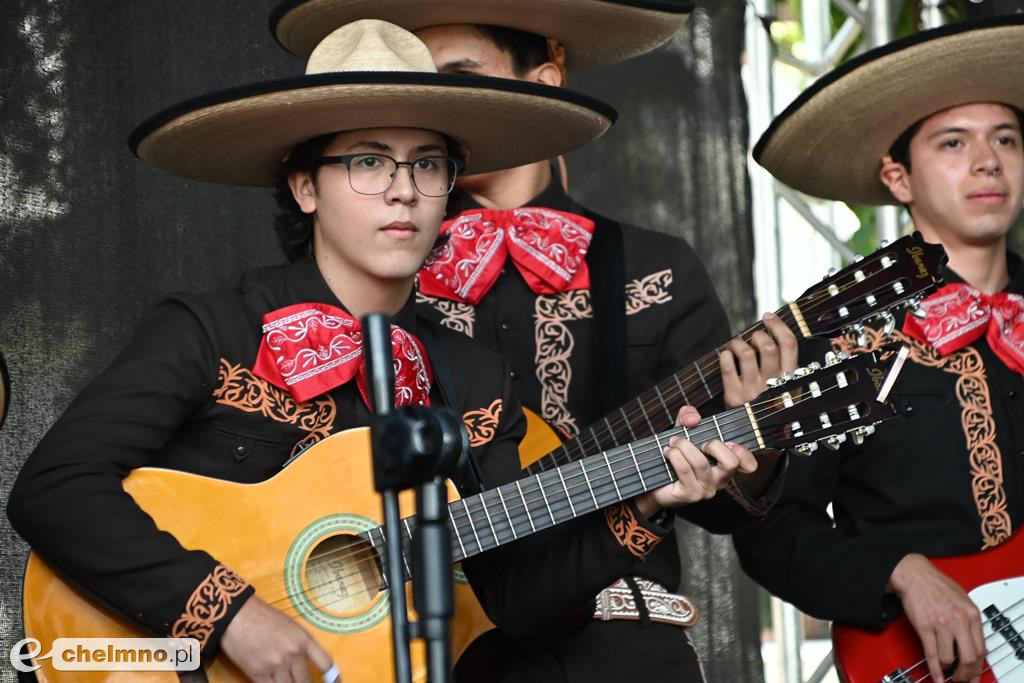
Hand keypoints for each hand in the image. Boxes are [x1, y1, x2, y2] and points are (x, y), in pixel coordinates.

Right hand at [221, 595, 336, 682]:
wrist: (236, 615)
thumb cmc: (263, 617)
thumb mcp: (290, 625)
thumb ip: (300, 644)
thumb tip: (305, 663)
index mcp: (303, 639)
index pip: (325, 663)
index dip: (333, 676)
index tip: (336, 682)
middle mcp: (292, 653)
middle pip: (305, 681)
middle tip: (302, 682)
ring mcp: (275, 665)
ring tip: (288, 682)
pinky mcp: (257, 673)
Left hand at [635, 406, 756, 515]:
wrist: (654, 483)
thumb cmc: (675, 457)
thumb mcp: (684, 431)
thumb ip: (689, 417)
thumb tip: (693, 419)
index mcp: (725, 465)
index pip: (749, 464)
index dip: (744, 452)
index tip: (727, 442)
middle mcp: (720, 480)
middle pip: (731, 462)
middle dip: (713, 445)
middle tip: (699, 443)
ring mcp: (706, 490)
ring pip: (701, 462)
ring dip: (683, 446)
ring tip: (673, 443)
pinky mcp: (690, 495)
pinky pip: (684, 469)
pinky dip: (673, 455)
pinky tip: (667, 452)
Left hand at [720, 312, 798, 407]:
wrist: (761, 442)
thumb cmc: (774, 410)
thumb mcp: (789, 391)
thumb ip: (785, 368)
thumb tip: (773, 337)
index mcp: (791, 380)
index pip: (790, 345)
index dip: (778, 326)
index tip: (769, 317)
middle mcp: (773, 384)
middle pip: (767, 346)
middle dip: (757, 334)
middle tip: (752, 337)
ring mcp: (753, 391)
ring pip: (746, 354)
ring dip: (738, 343)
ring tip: (736, 345)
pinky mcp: (734, 397)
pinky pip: (727, 368)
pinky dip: (724, 356)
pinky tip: (725, 356)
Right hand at [888, 554, 984, 682]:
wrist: (915, 575)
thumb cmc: (937, 584)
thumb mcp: (963, 600)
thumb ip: (970, 621)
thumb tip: (975, 642)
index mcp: (972, 614)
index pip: (982, 649)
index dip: (978, 666)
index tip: (975, 673)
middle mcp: (959, 620)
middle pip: (969, 658)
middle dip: (967, 674)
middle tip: (963, 679)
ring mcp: (941, 625)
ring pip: (949, 658)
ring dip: (948, 670)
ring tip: (948, 673)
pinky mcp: (924, 627)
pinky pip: (932, 654)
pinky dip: (935, 669)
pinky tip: (937, 676)